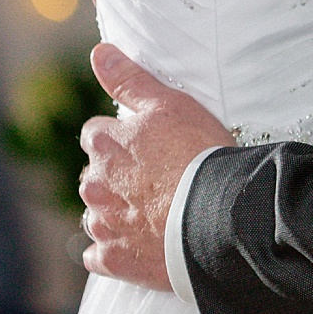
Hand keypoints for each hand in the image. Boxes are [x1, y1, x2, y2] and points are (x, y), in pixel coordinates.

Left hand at [78, 43, 233, 290]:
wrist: (217, 217)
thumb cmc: (198, 155)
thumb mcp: (168, 103)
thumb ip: (129, 79)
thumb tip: (99, 53)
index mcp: (104, 143)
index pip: (96, 135)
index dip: (121, 141)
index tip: (144, 148)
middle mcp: (95, 183)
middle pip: (94, 176)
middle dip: (115, 179)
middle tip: (153, 182)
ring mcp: (104, 224)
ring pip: (96, 215)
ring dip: (113, 214)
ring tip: (149, 214)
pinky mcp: (115, 260)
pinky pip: (99, 257)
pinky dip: (112, 252)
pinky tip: (134, 247)